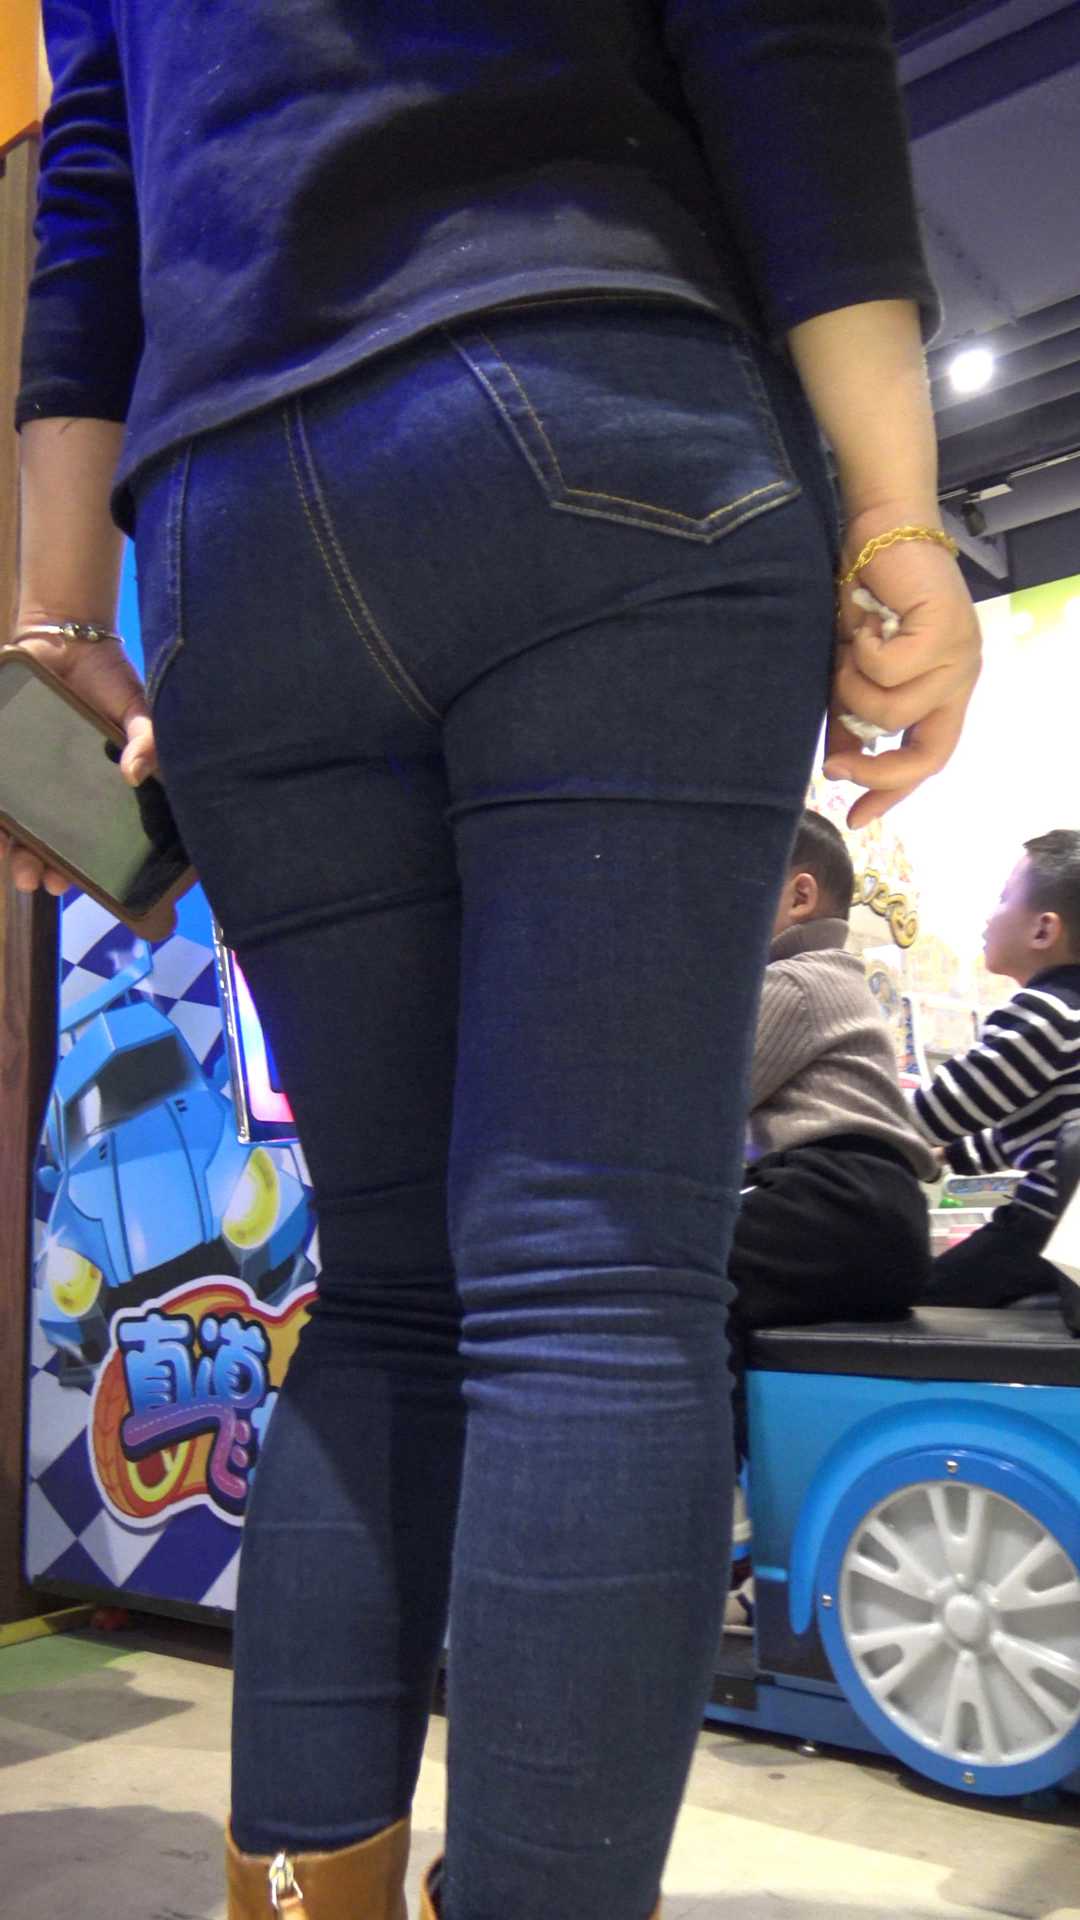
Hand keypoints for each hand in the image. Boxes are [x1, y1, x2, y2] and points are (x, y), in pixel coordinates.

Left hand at [0, 629, 157, 894]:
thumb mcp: (138, 708)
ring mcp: (31, 774)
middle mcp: (62, 788)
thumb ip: (146, 738)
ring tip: (16, 868)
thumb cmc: (109, 678)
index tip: (74, 882)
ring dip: (16, 851)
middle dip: (44, 867)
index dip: (84, 864)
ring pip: (19, 823)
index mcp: (97, 787)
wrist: (64, 636)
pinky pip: (0, 793)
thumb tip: (135, 774)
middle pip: (52, 840)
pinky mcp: (7, 757)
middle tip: (42, 882)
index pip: (92, 837)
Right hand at [823, 511, 981, 828]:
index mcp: (945, 689)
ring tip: (848, 651)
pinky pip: (888, 670)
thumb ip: (849, 716)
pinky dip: (862, 652)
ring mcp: (959, 655)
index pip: (930, 757)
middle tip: (835, 767)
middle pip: (928, 753)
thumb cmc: (864, 594)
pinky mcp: (945, 630)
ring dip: (853, 689)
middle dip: (878, 769)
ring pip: (893, 711)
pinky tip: (863, 623)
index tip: (857, 817)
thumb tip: (834, 765)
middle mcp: (961, 677)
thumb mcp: (850, 669)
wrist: (878, 528)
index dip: (894, 790)